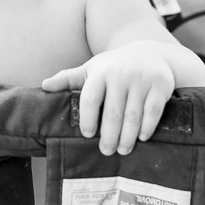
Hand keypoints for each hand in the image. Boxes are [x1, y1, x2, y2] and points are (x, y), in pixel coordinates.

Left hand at [41, 43, 174, 156]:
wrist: (149, 53)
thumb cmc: (114, 66)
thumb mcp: (91, 69)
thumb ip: (68, 78)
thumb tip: (44, 86)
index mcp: (101, 72)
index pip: (90, 99)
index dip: (87, 119)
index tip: (87, 135)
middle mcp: (121, 74)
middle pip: (113, 113)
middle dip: (109, 136)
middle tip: (106, 151)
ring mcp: (142, 80)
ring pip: (133, 115)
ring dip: (128, 136)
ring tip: (123, 149)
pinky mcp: (160, 85)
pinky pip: (153, 111)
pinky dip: (147, 127)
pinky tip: (142, 137)